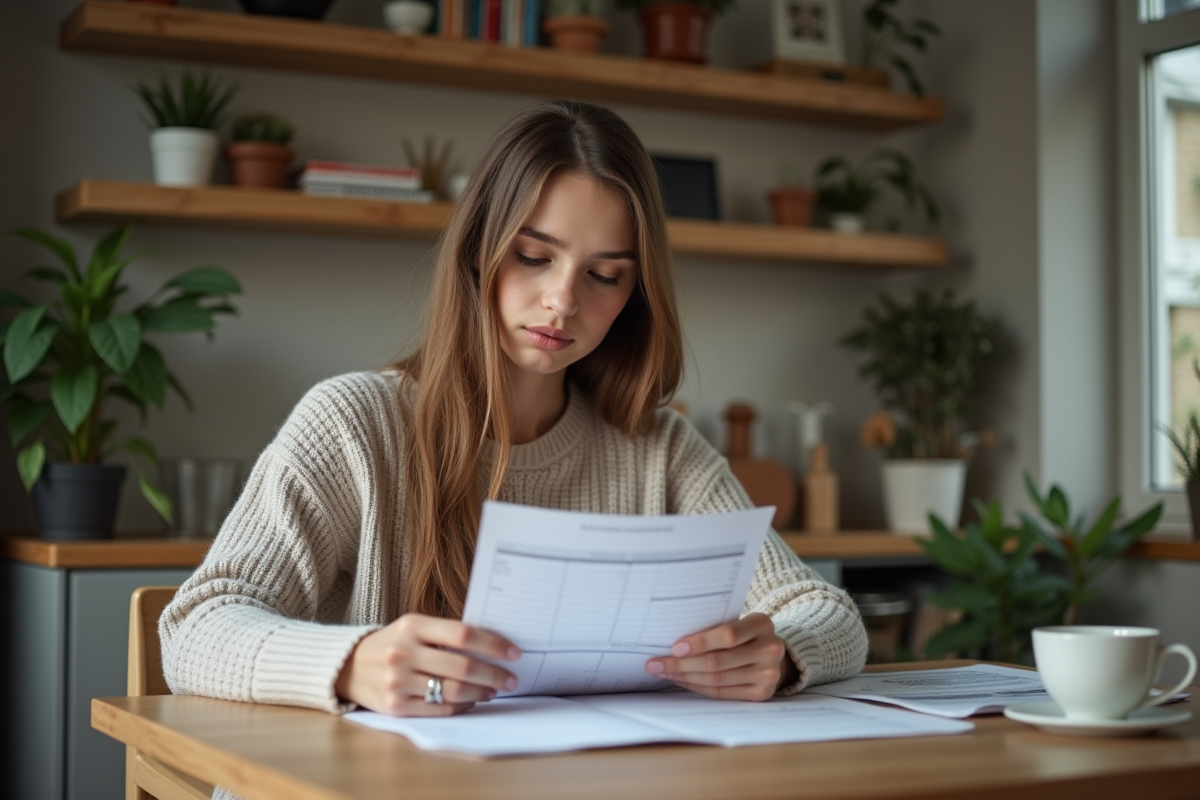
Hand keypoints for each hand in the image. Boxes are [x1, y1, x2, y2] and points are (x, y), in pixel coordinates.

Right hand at [335, 613, 520, 716]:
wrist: (349, 667)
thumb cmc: (392, 644)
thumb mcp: (413, 627)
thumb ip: (445, 633)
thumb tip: (492, 645)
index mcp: (412, 626)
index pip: (462, 634)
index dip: (493, 645)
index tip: (514, 653)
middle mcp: (403, 653)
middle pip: (462, 667)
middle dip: (494, 675)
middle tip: (511, 679)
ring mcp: (397, 681)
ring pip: (453, 691)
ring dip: (480, 692)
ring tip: (492, 690)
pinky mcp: (395, 706)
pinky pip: (439, 708)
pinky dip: (461, 706)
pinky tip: (470, 700)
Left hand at [644, 613, 794, 701]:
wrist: (772, 654)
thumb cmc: (744, 634)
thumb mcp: (737, 622)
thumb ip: (714, 629)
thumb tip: (672, 642)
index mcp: (761, 623)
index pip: (727, 635)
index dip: (699, 643)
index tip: (674, 648)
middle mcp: (770, 649)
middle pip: (718, 661)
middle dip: (682, 664)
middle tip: (656, 664)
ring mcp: (768, 674)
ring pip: (717, 679)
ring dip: (685, 677)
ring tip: (664, 672)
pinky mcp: (762, 694)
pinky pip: (722, 693)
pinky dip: (698, 687)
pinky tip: (682, 680)